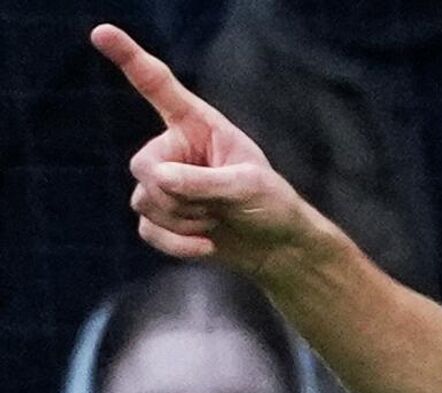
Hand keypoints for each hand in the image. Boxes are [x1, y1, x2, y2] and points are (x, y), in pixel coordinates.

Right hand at [91, 24, 317, 276]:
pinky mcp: (158, 215)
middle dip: (180, 194)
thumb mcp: (247, 187)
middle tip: (219, 205)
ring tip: (218, 218)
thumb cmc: (270, 204)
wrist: (275, 245)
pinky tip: (208, 245)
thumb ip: (202, 181)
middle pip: (143, 166)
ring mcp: (161, 182)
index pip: (157, 87)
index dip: (129, 59)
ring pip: (145, 201)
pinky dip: (178, 243)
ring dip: (186, 219)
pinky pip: (148, 230)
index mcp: (197, 124)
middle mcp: (173, 148)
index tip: (101, 32)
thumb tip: (156, 179)